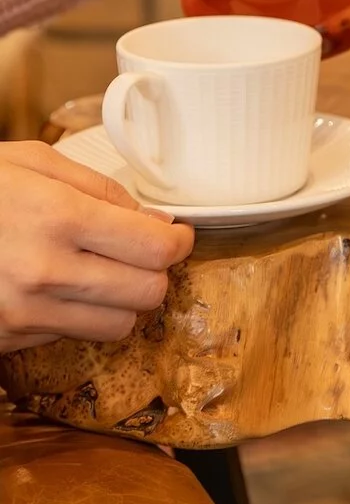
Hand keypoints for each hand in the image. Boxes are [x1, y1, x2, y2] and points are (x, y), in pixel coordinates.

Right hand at [0, 142, 193, 351]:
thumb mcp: (34, 162)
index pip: (156, 248)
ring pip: (119, 326)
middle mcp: (45, 272)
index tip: (177, 234)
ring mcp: (23, 314)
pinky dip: (80, 317)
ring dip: (123, 301)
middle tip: (143, 253)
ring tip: (103, 273)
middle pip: (148, 294)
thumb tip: (155, 219)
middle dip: (156, 272)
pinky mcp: (6, 340)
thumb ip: (101, 188)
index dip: (179, 241)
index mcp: (59, 218)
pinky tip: (60, 288)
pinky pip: (72, 337)